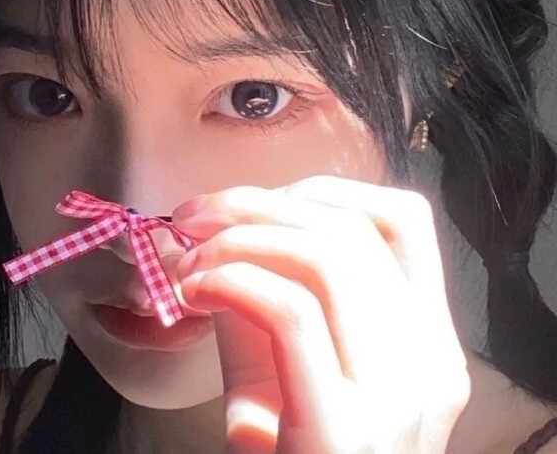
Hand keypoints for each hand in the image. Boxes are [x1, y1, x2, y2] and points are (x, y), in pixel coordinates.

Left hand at [172, 176, 470, 453]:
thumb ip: (272, 289)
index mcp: (426, 337)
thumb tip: (227, 224)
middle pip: (349, 230)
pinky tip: (194, 290)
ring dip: (238, 237)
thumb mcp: (287, 357)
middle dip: (256, 203)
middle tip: (195, 215)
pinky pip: (291, 312)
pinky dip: (232, 279)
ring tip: (189, 257)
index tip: (260, 200)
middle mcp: (429, 362)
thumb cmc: (286, 445)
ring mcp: (397, 399)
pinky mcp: (343, 432)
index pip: (402, 221)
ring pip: (325, 258)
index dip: (324, 191)